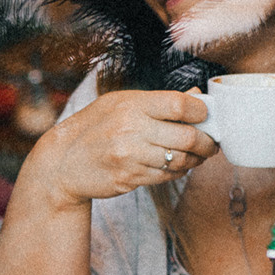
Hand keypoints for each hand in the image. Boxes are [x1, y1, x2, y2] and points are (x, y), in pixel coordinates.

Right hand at [19, 89, 218, 209]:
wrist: (62, 163)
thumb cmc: (92, 128)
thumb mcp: (119, 103)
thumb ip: (157, 101)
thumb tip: (196, 96)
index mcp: (131, 105)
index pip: (180, 105)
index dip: (201, 111)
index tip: (205, 115)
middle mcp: (131, 130)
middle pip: (187, 136)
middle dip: (207, 141)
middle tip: (211, 142)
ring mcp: (130, 157)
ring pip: (180, 160)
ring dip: (196, 159)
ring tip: (198, 155)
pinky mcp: (130, 178)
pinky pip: (166, 176)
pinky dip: (178, 172)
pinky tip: (178, 165)